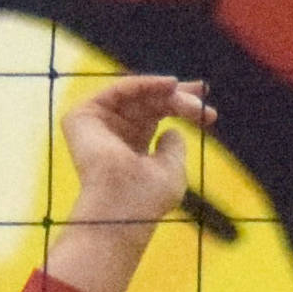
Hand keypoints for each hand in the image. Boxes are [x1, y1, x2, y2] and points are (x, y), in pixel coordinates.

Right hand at [61, 76, 212, 225]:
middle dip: (178, 96)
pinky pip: (119, 90)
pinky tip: (171, 85)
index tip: (210, 113)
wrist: (121, 207)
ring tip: (193, 100)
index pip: (156, 117)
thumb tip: (172, 130)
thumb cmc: (148, 197)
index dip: (182, 108)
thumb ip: (173, 148)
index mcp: (132, 147)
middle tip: (204, 90)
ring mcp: (97, 124)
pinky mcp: (82, 116)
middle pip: (148, 102)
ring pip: (138, 95)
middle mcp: (113, 133)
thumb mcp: (171, 169)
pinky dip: (145, 84)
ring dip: (168, 94)